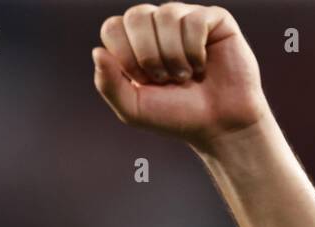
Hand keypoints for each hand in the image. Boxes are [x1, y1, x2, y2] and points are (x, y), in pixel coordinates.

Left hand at [92, 3, 267, 148]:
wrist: (217, 124)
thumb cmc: (175, 115)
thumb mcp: (133, 108)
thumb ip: (108, 83)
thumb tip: (96, 52)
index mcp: (134, 42)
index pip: (113, 27)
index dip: (124, 55)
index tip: (142, 80)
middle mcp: (158, 25)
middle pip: (136, 15)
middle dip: (146, 54)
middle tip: (162, 78)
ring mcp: (186, 19)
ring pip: (166, 14)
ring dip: (173, 55)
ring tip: (184, 76)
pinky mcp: (214, 19)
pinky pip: (194, 20)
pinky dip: (195, 50)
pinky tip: (202, 66)